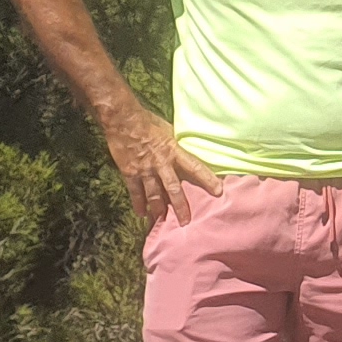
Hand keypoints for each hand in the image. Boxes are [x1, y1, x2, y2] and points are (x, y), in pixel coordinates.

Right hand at [104, 104, 223, 226]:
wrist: (123, 120)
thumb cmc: (148, 122)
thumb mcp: (169, 131)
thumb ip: (177, 146)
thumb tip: (187, 153)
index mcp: (174, 151)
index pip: (195, 167)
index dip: (207, 179)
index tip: (218, 192)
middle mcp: (161, 164)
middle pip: (173, 189)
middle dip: (180, 206)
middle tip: (185, 221)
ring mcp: (145, 170)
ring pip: (154, 195)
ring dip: (159, 210)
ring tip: (163, 221)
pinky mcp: (130, 173)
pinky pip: (135, 192)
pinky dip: (139, 204)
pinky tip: (142, 214)